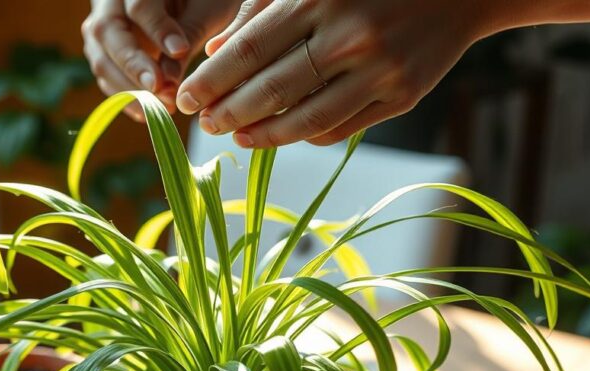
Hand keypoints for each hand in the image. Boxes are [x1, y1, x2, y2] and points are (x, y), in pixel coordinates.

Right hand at [82, 0, 241, 119]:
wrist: (185, 4)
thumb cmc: (201, 0)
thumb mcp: (205, 8)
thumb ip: (190, 33)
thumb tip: (170, 80)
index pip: (138, 4)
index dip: (157, 29)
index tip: (180, 51)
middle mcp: (110, 1)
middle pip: (108, 31)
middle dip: (134, 64)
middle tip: (160, 88)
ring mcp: (102, 25)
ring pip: (100, 56)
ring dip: (127, 86)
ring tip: (160, 106)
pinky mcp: (103, 50)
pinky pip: (105, 74)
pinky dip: (123, 95)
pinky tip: (146, 112)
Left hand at [176, 0, 494, 146]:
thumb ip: (262, 10)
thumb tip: (214, 49)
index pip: (249, 50)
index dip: (212, 80)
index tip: (186, 98)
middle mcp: (349, 35)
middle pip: (271, 89)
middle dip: (229, 111)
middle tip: (205, 124)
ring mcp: (380, 70)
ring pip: (306, 119)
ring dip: (263, 135)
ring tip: (238, 138)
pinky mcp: (404, 96)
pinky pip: (341, 128)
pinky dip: (306, 136)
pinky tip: (282, 134)